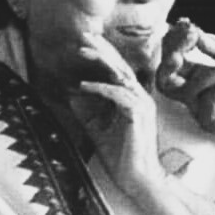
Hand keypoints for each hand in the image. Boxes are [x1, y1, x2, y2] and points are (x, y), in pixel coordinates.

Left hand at [69, 32, 164, 197]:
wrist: (137, 178)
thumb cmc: (121, 156)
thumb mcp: (97, 129)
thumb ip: (88, 111)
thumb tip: (72, 93)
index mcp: (133, 99)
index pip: (118, 71)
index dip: (103, 55)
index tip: (85, 42)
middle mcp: (140, 98)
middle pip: (121, 67)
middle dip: (102, 50)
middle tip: (84, 35)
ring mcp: (142, 105)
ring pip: (121, 76)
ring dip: (101, 62)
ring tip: (82, 53)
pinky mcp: (138, 115)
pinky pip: (119, 96)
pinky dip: (101, 88)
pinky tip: (83, 86)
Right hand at [156, 20, 214, 146]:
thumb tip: (195, 30)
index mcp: (200, 75)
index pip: (174, 61)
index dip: (174, 44)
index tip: (186, 27)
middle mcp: (196, 93)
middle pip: (164, 81)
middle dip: (169, 63)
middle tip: (180, 53)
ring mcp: (201, 109)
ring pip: (187, 90)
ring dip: (212, 75)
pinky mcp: (211, 122)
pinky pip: (206, 102)